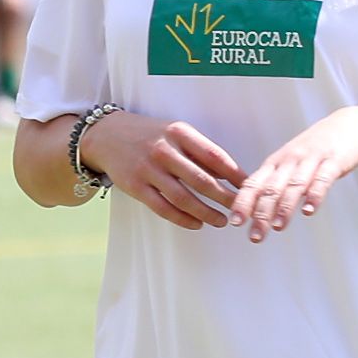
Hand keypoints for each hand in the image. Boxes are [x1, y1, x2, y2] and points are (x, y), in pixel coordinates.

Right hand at [89, 110, 244, 228]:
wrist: (106, 135)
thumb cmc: (150, 135)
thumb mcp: (176, 133)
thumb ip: (201, 152)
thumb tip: (231, 176)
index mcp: (179, 133)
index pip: (215, 156)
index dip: (235, 175)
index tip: (251, 188)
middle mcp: (164, 150)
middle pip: (202, 180)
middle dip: (226, 198)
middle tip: (242, 209)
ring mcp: (148, 169)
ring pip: (183, 197)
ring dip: (206, 212)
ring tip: (222, 220)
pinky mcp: (135, 186)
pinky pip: (163, 208)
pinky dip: (182, 219)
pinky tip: (197, 224)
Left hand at [225, 103, 357, 241]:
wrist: (350, 124)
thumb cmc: (317, 147)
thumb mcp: (291, 162)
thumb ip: (277, 182)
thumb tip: (257, 209)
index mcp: (276, 163)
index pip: (254, 184)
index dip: (243, 203)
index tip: (235, 222)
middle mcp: (290, 160)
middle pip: (271, 188)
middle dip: (261, 213)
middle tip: (255, 236)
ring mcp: (311, 159)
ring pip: (294, 185)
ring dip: (284, 207)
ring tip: (278, 227)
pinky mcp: (334, 161)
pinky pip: (322, 179)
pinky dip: (314, 195)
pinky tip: (309, 210)